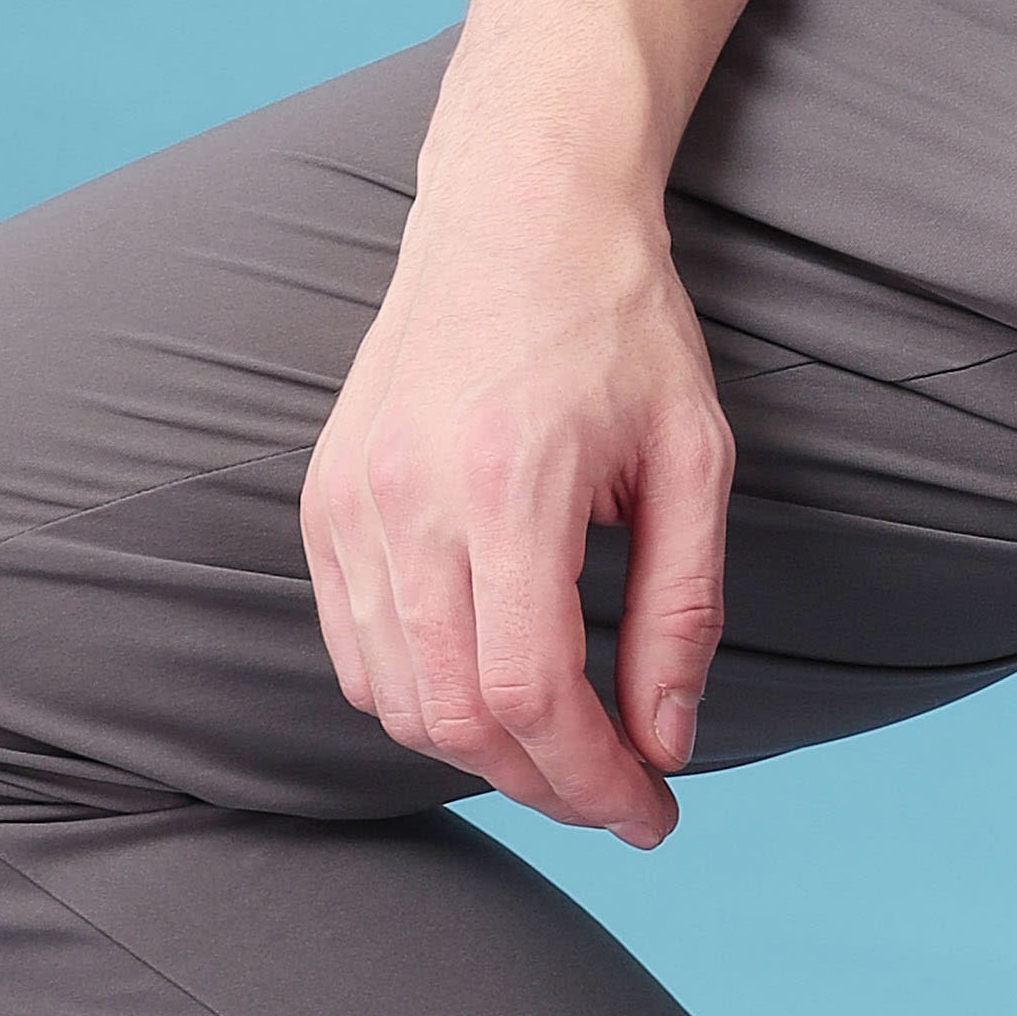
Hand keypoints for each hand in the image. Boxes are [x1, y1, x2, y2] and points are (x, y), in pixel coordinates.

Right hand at [300, 156, 732, 845]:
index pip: (532, 694)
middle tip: (622, 790)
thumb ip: (683, 606)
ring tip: (566, 743)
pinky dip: (417, 696)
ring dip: (481, 750)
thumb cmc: (621, 320)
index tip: (655, 810)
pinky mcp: (322, 499)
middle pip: (456, 716)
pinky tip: (488, 684)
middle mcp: (406, 500)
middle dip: (547, 782)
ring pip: (394, 699)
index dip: (595, 780)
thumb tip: (667, 740)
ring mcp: (350, 500)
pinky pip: (353, 648)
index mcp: (506, 482)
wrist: (520, 205)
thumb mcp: (694, 452)